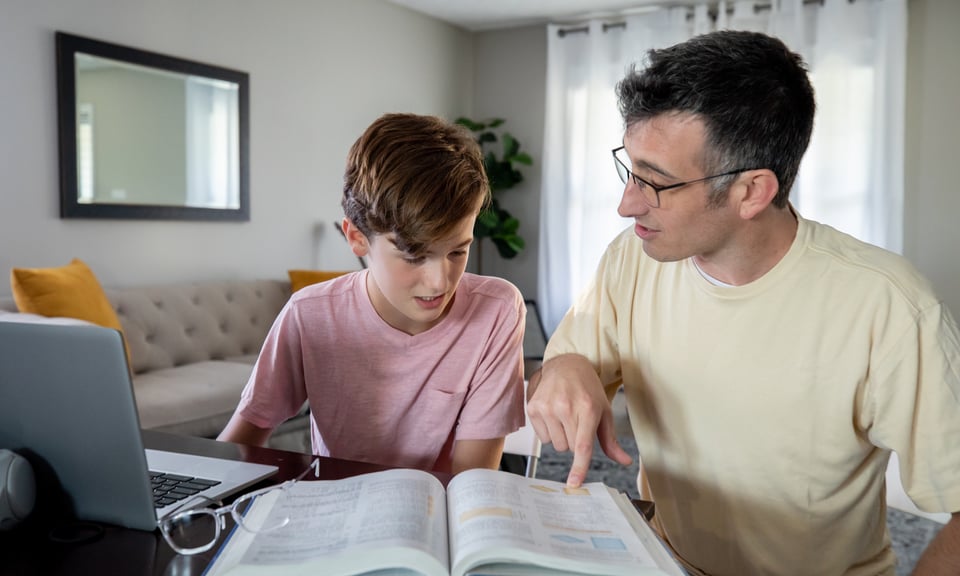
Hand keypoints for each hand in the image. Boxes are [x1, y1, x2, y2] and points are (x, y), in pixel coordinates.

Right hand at [526, 354, 631, 486]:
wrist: (566, 365)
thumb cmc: (587, 389)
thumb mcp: (604, 411)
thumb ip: (611, 440)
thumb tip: (624, 461)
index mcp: (587, 408)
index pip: (582, 445)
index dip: (579, 467)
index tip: (574, 483)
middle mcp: (565, 407)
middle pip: (570, 448)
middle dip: (575, 440)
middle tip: (577, 422)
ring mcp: (547, 407)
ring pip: (556, 445)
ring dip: (562, 437)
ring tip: (565, 416)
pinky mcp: (533, 407)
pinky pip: (542, 437)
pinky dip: (549, 431)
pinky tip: (553, 414)